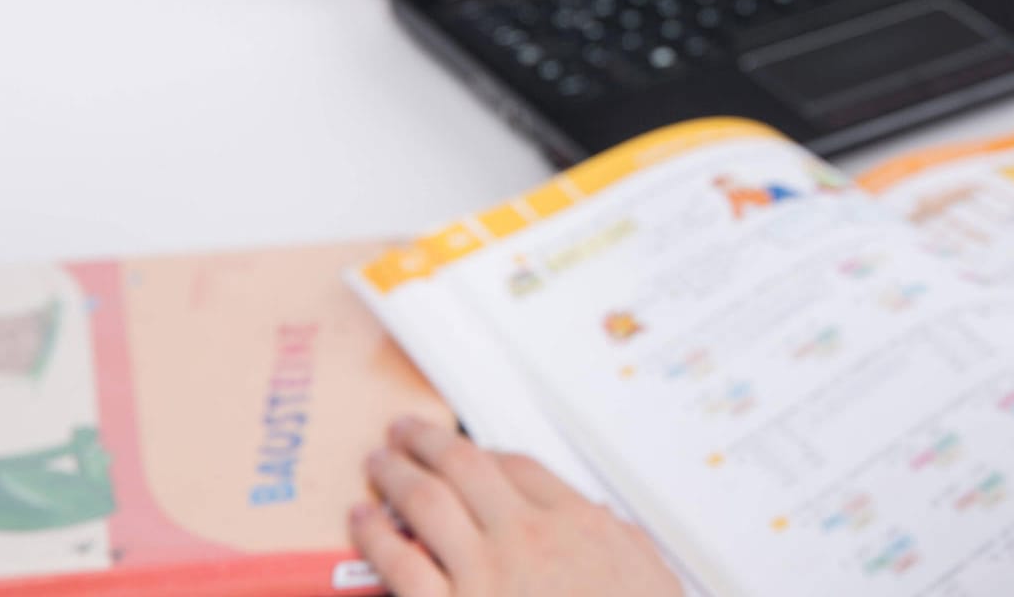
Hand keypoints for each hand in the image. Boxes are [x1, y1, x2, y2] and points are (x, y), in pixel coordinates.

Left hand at [350, 416, 683, 596]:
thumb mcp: (650, 581)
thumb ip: (625, 546)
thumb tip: (603, 524)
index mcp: (580, 527)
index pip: (520, 468)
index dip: (485, 452)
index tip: (466, 449)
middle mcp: (529, 539)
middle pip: (468, 469)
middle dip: (429, 443)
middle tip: (404, 431)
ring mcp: (485, 576)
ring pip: (427, 503)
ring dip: (396, 475)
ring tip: (378, 462)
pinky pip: (400, 564)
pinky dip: (376, 536)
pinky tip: (363, 520)